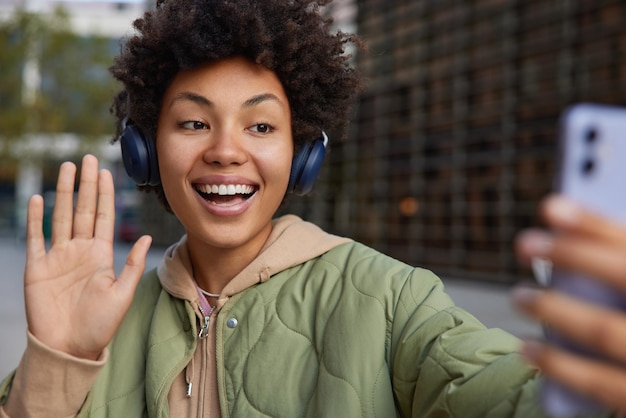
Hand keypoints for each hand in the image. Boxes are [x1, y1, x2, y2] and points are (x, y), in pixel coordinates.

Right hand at [24, 154, 151, 359]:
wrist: (71, 347)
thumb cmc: (100, 325)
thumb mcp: (123, 293)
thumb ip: (133, 264)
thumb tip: (146, 237)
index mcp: (101, 255)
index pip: (103, 217)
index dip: (105, 194)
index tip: (107, 172)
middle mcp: (79, 251)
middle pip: (83, 210)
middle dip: (86, 184)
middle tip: (88, 159)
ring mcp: (58, 257)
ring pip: (61, 216)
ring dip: (64, 192)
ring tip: (67, 168)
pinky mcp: (37, 268)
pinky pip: (36, 238)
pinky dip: (36, 218)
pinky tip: (39, 198)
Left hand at [513, 194, 625, 412]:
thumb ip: (613, 269)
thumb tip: (569, 238)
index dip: (593, 225)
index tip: (551, 206)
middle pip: (625, 276)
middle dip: (572, 254)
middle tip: (523, 242)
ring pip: (604, 330)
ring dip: (553, 308)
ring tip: (519, 295)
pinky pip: (598, 382)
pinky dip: (557, 363)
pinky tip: (526, 348)